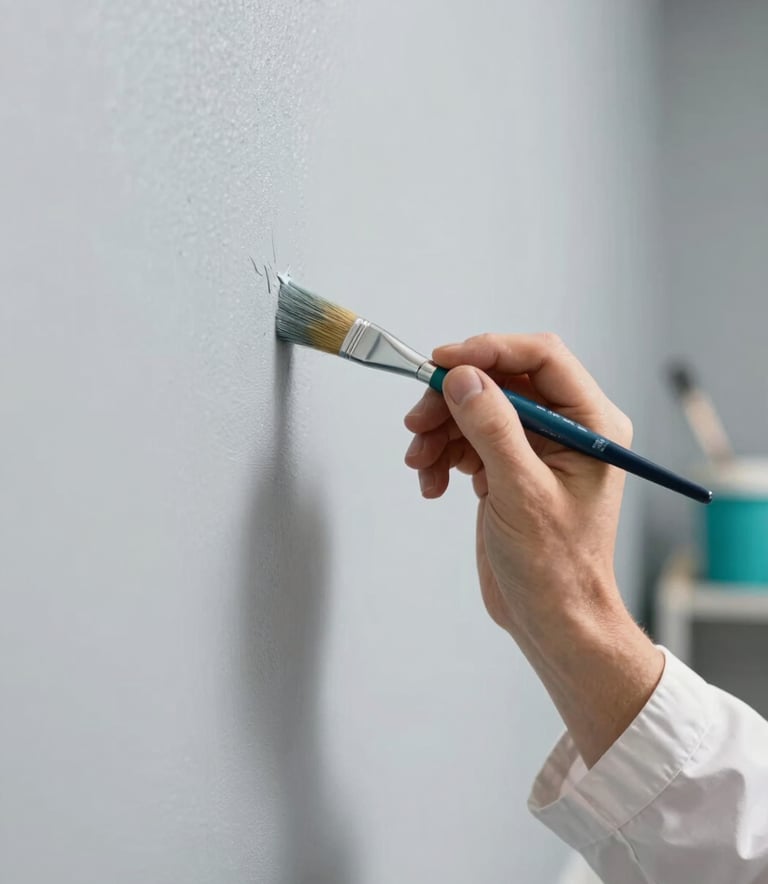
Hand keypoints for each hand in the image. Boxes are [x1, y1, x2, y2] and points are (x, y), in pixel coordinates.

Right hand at [403, 333, 662, 765]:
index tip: (444, 362)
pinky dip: (442, 456)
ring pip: (477, 409)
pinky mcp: (508, 467)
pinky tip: (433, 485)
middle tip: (416, 421)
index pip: (541, 357)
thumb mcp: (521, 492)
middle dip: (453, 399)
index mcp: (591, 423)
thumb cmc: (555, 566)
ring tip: (418, 463)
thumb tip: (464, 377)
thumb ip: (492, 428)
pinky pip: (467, 440)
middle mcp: (566, 427)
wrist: (551, 618)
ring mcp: (534, 447)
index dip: (490, 351)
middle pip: (501, 381)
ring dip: (440, 430)